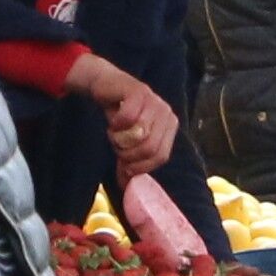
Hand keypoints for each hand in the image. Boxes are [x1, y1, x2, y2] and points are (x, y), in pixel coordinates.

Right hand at [72, 57, 180, 175]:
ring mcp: (155, 101)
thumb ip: (128, 164)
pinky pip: (128, 117)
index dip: (140, 165)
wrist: (106, 87)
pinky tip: (113, 118)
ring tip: (114, 131)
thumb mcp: (126, 144)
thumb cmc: (120, 116)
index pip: (161, 157)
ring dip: (119, 137)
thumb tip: (127, 187)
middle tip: (116, 145)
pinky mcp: (139, 91)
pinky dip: (115, 123)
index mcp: (170, 127)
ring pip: (139, 134)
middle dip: (128, 153)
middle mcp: (167, 114)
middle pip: (150, 148)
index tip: (124, 164)